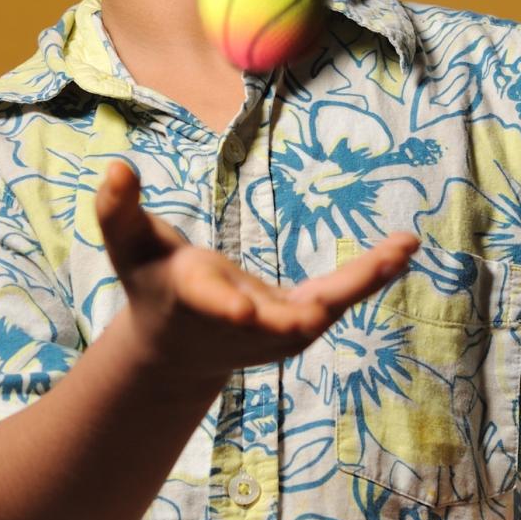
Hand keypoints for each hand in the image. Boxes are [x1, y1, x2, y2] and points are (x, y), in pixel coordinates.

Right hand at [96, 160, 419, 380]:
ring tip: (403, 246)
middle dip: (322, 303)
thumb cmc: (151, 285)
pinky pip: (340, 297)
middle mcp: (245, 324)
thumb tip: (116, 167)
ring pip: (325, 309)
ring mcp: (276, 331)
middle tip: (356, 281)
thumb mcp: (128, 247)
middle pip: (286, 319)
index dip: (231, 310)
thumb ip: (118, 211)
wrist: (177, 351)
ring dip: (365, 280)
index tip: (248, 310)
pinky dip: (371, 274)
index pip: (214, 307)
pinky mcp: (298, 324)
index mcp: (198, 301)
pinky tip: (404, 247)